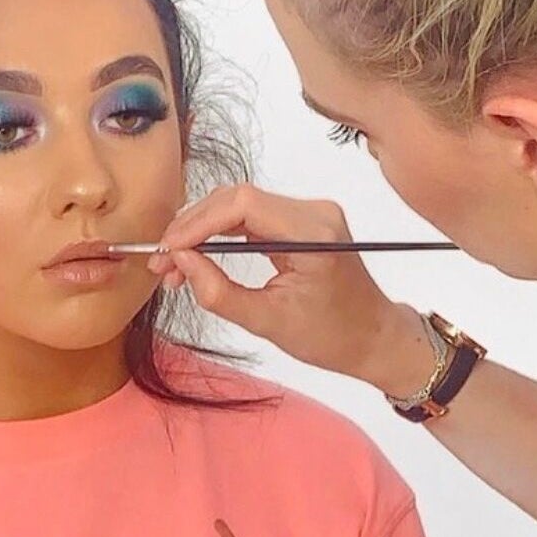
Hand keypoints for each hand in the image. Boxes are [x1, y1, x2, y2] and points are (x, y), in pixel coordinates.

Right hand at [149, 185, 434, 394]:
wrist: (374, 337)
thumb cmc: (333, 336)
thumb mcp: (269, 322)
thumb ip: (220, 292)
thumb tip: (180, 260)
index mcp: (313, 233)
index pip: (242, 204)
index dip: (197, 223)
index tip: (167, 250)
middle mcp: (314, 211)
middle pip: (237, 198)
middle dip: (193, 227)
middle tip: (163, 262)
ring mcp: (310, 213)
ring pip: (240, 205)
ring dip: (203, 230)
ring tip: (175, 264)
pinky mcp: (303, 221)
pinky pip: (253, 216)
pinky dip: (222, 234)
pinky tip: (199, 256)